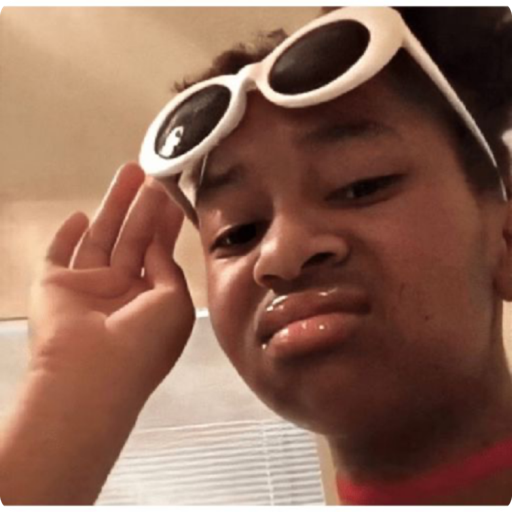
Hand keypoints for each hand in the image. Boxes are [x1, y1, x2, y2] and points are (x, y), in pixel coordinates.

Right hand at [28, 162, 194, 412]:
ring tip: (130, 172)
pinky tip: (79, 216)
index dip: (167, 224)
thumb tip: (157, 244)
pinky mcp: (54, 285)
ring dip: (115, 206)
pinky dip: (66, 236)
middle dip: (144, 206)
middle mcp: (120, 292)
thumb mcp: (174, 302)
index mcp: (151, 300)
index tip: (174, 195)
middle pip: (133, 238)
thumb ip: (167, 268)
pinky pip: (58, 254)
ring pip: (102, 237)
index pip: (159, 253)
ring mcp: (87, 288)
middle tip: (154, 174)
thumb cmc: (144, 342)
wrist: (92, 373)